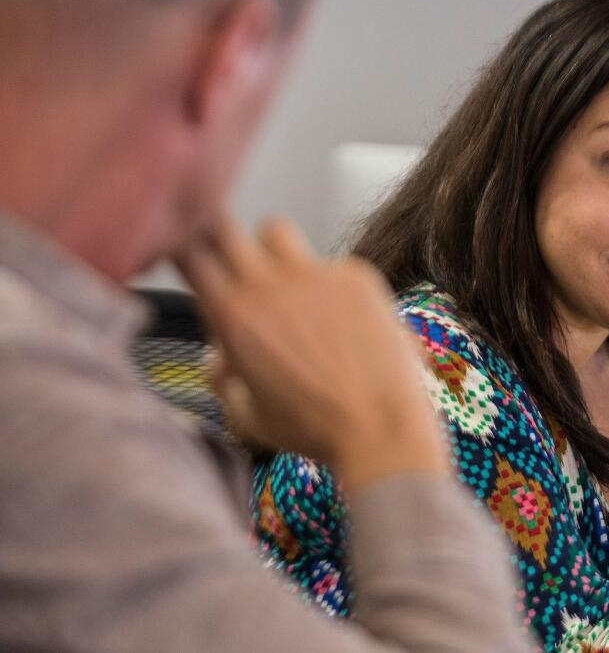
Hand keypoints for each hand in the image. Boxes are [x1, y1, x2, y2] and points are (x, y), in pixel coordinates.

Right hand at [174, 216, 447, 490]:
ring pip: (275, 231)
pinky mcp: (356, 274)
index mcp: (230, 314)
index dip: (183, 248)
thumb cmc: (311, 428)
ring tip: (287, 286)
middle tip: (230, 259)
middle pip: (222, 225)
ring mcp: (314, 273)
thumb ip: (221, 377)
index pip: (187, 251)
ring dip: (271, 250)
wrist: (379, 427)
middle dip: (219, 237)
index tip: (189, 256)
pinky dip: (330, 284)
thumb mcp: (246, 413)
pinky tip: (348, 322)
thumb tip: (216, 354)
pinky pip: (329, 263)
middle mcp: (267, 284)